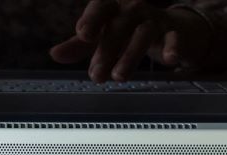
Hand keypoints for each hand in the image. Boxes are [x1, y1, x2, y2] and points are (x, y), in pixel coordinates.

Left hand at [50, 0, 211, 81]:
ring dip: (130, 55)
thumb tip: (54, 54)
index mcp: (112, 6)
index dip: (92, 19)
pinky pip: (172, 38)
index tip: (83, 34)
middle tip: (95, 75)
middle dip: (106, 51)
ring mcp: (154, 19)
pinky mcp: (172, 32)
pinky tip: (169, 59)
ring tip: (119, 76)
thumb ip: (78, 46)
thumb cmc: (126, 30)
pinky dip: (172, 47)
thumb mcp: (100, 36)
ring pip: (143, 34)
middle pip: (119, 27)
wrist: (166, 28)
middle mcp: (133, 8)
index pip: (100, 8)